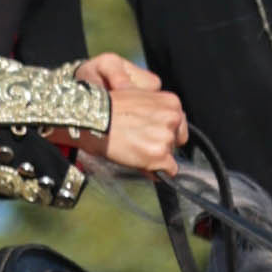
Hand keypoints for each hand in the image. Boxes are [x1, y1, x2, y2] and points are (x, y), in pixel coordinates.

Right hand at [66, 52, 186, 176]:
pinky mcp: (160, 156)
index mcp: (171, 102)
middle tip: (140, 143)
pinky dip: (157, 172)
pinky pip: (168, 171)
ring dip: (156, 158)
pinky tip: (141, 164)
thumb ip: (153, 112)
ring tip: (133, 150)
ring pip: (171, 156)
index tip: (151, 135)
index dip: (164, 132)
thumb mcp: (136, 99)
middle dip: (162, 144)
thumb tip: (162, 133)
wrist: (93, 120)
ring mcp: (167, 137)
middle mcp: (173, 118)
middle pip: (177, 140)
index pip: (178, 124)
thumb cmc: (108, 109)